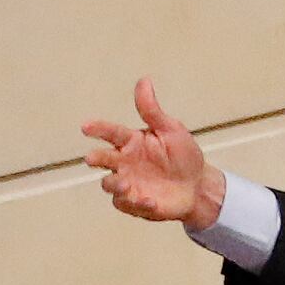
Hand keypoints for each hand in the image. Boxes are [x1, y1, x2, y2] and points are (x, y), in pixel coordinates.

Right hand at [81, 78, 229, 229]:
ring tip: (126, 183)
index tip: (86, 126)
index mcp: (131, 142)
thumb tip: (144, 80)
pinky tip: (151, 201)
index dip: (98, 129)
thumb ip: (152, 110)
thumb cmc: (183, 155)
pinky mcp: (134, 202)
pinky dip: (137, 203)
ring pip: (110, 184)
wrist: (198, 186)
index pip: (111, 133)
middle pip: (103, 159)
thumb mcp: (171, 130)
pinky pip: (127, 204)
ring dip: (114, 184)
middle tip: (92, 158)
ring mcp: (127, 183)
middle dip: (96, 158)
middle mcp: (124, 162)